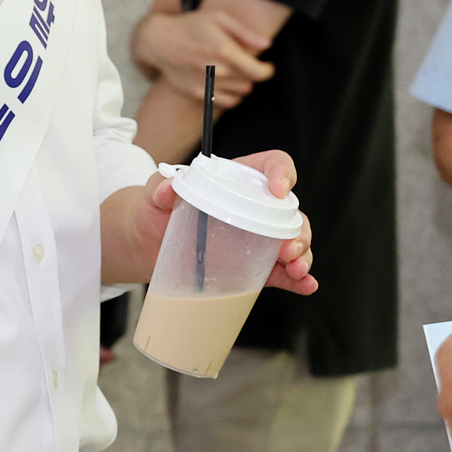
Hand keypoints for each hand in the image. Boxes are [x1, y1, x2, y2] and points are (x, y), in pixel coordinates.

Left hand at [103, 150, 317, 294]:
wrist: (145, 245)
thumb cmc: (154, 210)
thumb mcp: (154, 195)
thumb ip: (159, 187)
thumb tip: (167, 186)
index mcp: (237, 180)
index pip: (271, 165)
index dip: (282, 173)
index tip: (279, 190)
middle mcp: (254, 207)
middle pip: (290, 210)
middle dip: (298, 228)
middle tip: (288, 249)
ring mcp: (256, 238)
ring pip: (292, 241)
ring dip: (302, 255)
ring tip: (296, 269)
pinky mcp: (252, 266)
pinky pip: (280, 271)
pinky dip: (296, 279)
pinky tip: (306, 285)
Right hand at [132, 4, 272, 101]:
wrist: (160, 41)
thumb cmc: (191, 25)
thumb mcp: (219, 18)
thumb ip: (245, 32)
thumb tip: (267, 44)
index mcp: (224, 51)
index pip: (258, 72)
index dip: (268, 70)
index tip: (268, 66)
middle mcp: (217, 71)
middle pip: (250, 82)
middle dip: (252, 74)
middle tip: (246, 64)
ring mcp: (207, 84)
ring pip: (240, 93)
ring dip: (243, 84)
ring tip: (235, 71)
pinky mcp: (198, 94)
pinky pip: (226, 102)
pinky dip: (232, 95)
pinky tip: (226, 83)